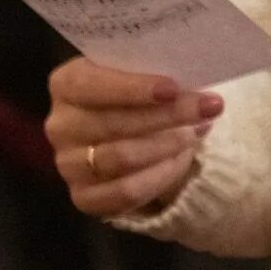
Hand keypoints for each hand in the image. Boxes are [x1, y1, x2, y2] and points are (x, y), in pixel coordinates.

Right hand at [46, 57, 220, 217]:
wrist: (135, 134)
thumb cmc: (142, 93)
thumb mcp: (144, 74)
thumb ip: (155, 72)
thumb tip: (190, 80)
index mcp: (67, 84)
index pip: (91, 85)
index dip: (131, 88)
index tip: (172, 88)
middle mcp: (61, 125)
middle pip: (113, 123)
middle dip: (168, 115)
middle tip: (210, 107)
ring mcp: (68, 164)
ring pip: (122, 157)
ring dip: (169, 144)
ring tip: (199, 130)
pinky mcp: (83, 197)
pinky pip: (125, 192)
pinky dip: (160, 175)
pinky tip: (182, 159)